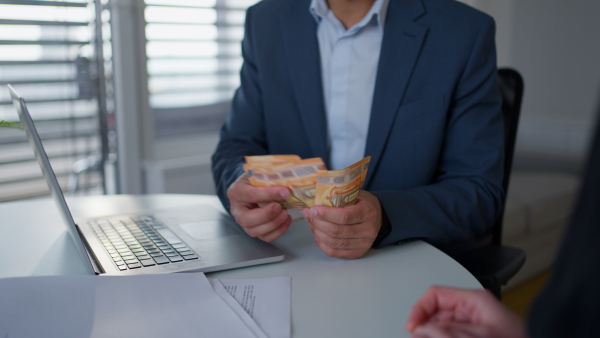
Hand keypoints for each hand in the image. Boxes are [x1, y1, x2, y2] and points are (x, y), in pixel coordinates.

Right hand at [227, 174, 292, 241]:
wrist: (251, 187)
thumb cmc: (255, 181)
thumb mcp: (258, 175)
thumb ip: (269, 179)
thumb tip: (287, 185)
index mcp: (236, 192)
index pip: (250, 195)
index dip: (268, 194)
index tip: (285, 192)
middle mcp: (237, 210)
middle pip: (247, 219)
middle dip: (267, 215)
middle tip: (281, 207)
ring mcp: (244, 223)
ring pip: (255, 231)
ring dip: (274, 224)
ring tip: (285, 213)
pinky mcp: (254, 230)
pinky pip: (266, 237)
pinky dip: (279, 231)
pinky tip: (286, 220)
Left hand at [302, 190, 381, 258]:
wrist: (379, 217)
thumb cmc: (362, 203)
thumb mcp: (355, 194)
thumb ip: (338, 197)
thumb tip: (313, 200)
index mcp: (368, 212)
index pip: (344, 216)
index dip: (325, 214)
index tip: (312, 209)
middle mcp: (368, 230)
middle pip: (336, 231)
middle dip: (317, 223)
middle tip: (308, 215)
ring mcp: (364, 244)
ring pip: (334, 243)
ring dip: (318, 233)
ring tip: (311, 224)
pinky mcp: (358, 253)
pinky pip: (335, 252)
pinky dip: (322, 244)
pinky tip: (317, 235)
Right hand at [406, 286, 525, 337]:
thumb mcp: (483, 335)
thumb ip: (450, 331)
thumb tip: (422, 328)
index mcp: (474, 300)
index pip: (436, 295)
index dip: (419, 309)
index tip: (412, 327)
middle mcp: (472, 311)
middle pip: (435, 313)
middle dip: (424, 326)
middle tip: (417, 337)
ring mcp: (473, 326)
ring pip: (441, 327)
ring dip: (431, 333)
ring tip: (425, 337)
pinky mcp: (474, 337)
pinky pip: (450, 334)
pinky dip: (440, 336)